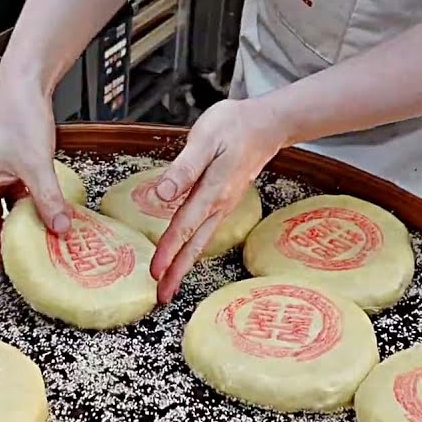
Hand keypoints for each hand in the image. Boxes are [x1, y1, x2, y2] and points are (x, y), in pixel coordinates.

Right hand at [0, 81, 71, 266]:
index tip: (12, 269)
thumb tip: (60, 228)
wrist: (22, 82)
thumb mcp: (36, 164)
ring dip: (7, 226)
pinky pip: (5, 194)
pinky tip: (36, 212)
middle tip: (10, 264)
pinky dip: (17, 208)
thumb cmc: (18, 115)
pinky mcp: (2, 162)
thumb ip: (48, 200)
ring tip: (25, 242)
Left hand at [150, 99, 286, 301]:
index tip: (154, 273)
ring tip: (170, 282)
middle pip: (194, 245)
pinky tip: (186, 253)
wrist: (267, 125)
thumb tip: (161, 193)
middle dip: (177, 272)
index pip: (183, 228)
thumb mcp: (205, 139)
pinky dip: (193, 247)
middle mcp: (219, 205)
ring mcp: (223, 205)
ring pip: (201, 241)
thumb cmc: (235, 127)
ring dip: (185, 263)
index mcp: (211, 192)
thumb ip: (183, 169)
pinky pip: (205, 230)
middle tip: (162, 296)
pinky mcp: (224, 201)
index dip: (167, 251)